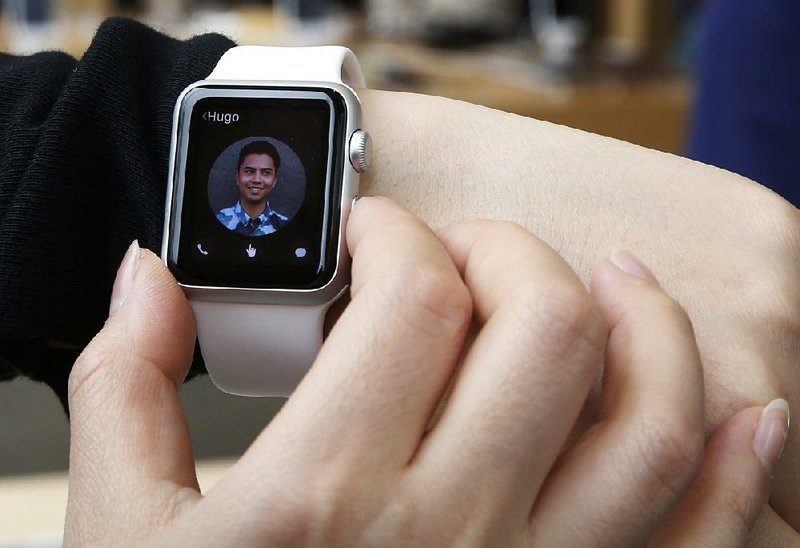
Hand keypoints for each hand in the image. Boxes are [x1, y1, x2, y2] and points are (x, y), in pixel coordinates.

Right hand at [65, 198, 784, 545]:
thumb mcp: (119, 530)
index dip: (392, 233)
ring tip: (610, 279)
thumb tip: (146, 278)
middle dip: (510, 254)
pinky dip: (736, 468)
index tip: (370, 236)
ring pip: (645, 420)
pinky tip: (745, 412)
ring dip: (645, 325)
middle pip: (543, 329)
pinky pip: (698, 541)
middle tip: (467, 253)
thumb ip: (123, 387)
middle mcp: (444, 538)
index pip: (412, 299)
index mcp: (321, 502)